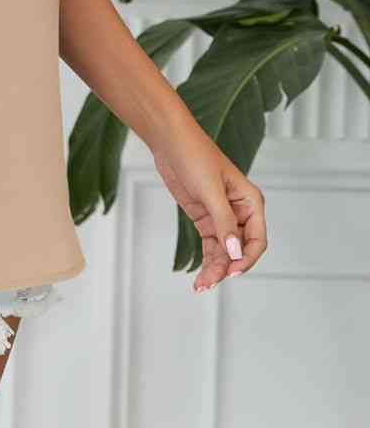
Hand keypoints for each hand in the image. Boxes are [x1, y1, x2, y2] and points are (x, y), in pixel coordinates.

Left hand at [151, 121, 267, 291]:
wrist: (170, 141)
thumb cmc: (195, 155)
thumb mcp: (211, 190)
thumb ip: (224, 222)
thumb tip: (236, 252)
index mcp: (251, 202)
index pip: (257, 240)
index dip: (247, 259)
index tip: (232, 272)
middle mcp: (240, 212)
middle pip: (240, 250)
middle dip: (227, 268)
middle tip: (208, 282)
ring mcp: (222, 216)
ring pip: (225, 251)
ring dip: (216, 269)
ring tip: (201, 285)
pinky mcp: (205, 218)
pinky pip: (212, 245)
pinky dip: (208, 260)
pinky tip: (201, 276)